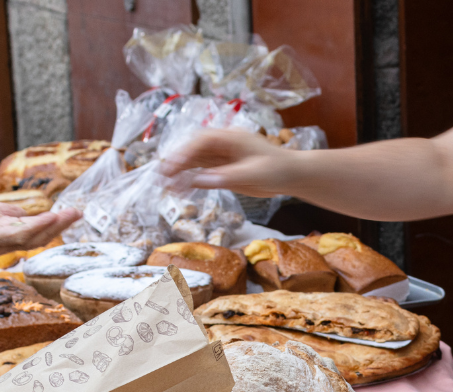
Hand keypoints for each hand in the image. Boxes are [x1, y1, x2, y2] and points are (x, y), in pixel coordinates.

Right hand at [160, 129, 296, 197]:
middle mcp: (222, 145)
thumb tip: (201, 180)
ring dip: (180, 173)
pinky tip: (180, 191)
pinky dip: (190, 182)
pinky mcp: (223, 171)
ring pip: (195, 163)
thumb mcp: (254, 173)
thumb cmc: (277, 169)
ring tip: (165, 186)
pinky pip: (202, 175)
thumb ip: (228, 176)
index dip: (185, 152)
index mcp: (230, 138)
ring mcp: (222, 158)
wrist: (291, 175)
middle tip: (161, 176)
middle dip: (176, 161)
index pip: (202, 141)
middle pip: (194, 150)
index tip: (173, 164)